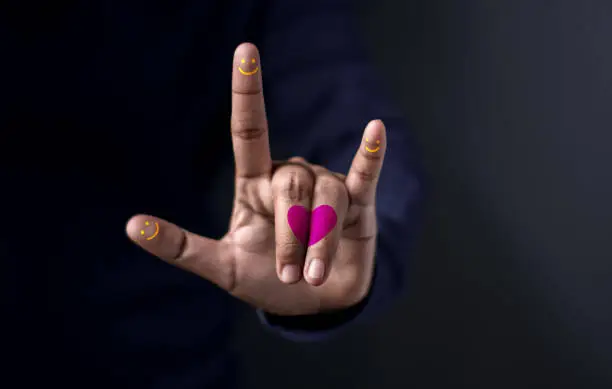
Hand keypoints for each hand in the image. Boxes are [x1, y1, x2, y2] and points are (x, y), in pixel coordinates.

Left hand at [126, 43, 386, 315]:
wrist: (311, 305)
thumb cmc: (266, 280)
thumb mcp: (222, 267)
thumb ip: (181, 248)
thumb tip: (130, 225)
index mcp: (255, 184)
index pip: (250, 130)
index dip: (248, 91)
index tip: (245, 50)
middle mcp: (290, 177)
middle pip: (291, 183)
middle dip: (291, 233)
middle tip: (292, 275)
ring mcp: (326, 186)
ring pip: (325, 195)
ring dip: (319, 239)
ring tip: (313, 276)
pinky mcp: (359, 201)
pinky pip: (365, 173)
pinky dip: (370, 154)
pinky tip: (376, 129)